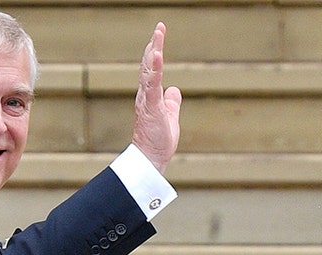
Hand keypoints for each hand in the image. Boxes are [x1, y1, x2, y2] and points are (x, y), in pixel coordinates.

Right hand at [132, 22, 181, 173]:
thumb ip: (172, 102)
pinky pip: (152, 86)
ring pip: (149, 72)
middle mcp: (145, 95)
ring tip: (157, 36)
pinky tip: (156, 56)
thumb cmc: (158, 141)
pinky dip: (154, 70)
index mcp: (150, 96)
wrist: (151, 159)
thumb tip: (175, 90)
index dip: (154, 51)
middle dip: (153, 45)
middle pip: (147, 65)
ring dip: (153, 52)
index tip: (159, 34)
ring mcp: (147, 101)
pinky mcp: (151, 108)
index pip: (152, 69)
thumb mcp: (170, 116)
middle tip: (159, 28)